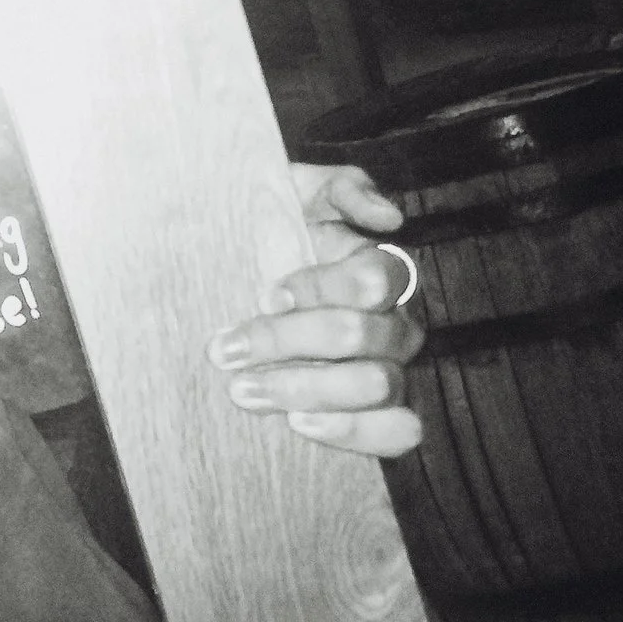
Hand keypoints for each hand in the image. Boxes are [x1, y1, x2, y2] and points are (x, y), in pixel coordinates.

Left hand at [207, 163, 423, 458]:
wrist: (248, 272)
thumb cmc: (278, 231)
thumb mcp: (301, 190)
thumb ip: (345, 189)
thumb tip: (388, 217)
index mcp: (381, 271)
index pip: (372, 280)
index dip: (320, 288)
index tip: (267, 294)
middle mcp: (394, 322)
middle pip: (360, 335)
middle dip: (287, 342)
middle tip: (226, 350)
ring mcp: (389, 368)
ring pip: (375, 384)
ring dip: (303, 387)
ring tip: (243, 390)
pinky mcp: (377, 413)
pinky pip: (396, 432)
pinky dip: (352, 431)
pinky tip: (298, 423)